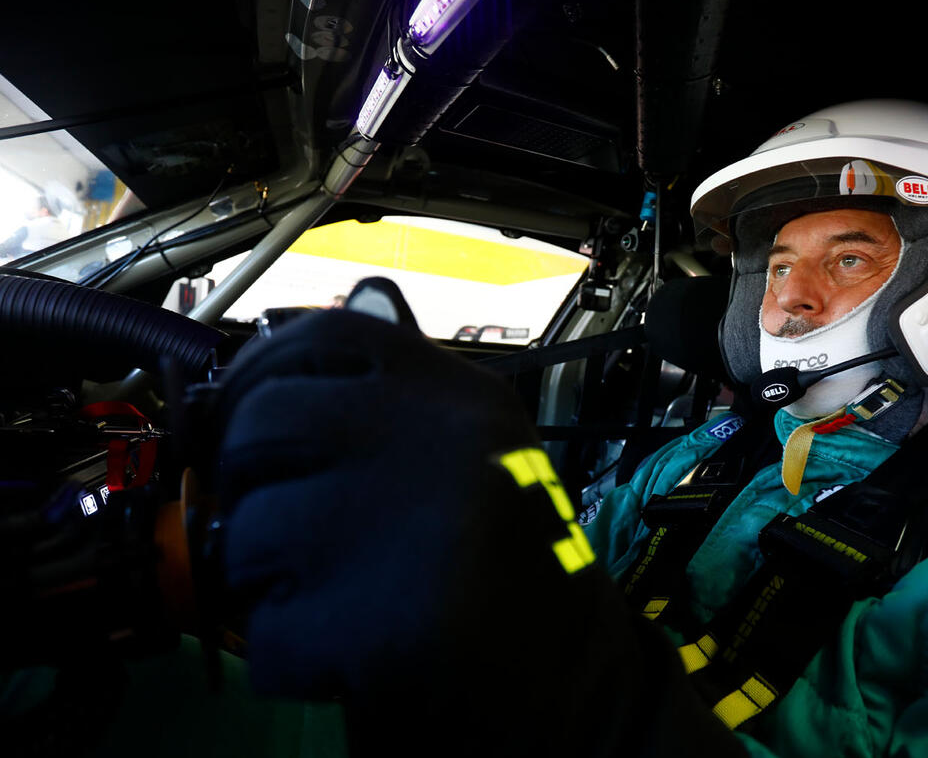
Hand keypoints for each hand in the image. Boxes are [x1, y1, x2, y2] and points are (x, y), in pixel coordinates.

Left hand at [211, 282, 746, 755]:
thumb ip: (397, 396)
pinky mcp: (395, 624)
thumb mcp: (474, 456)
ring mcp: (422, 526)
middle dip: (246, 488)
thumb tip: (305, 335)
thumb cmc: (515, 573)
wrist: (585, 688)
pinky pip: (268, 634)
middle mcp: (446, 438)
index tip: (250, 428)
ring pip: (249, 531)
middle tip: (279, 536)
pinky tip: (343, 659)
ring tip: (324, 602)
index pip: (322, 334)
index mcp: (462, 395)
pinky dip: (287, 659)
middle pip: (264, 422)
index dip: (260, 378)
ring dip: (262, 582)